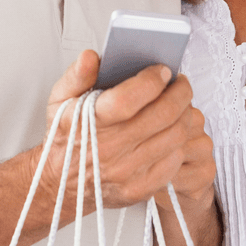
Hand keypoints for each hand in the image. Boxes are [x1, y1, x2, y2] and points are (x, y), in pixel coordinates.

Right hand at [38, 52, 212, 216]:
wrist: (60, 184)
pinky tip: (174, 130)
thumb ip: (77, 75)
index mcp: (89, 123)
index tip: (163, 70)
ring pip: (174, 137)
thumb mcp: (60, 101)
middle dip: (180, 93)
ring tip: (181, 103)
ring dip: (185, 114)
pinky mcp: (139, 189)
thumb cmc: (66, 138)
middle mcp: (108, 150)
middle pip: (162, 115)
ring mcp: (126, 172)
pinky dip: (180, 142)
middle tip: (181, 83)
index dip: (152, 80)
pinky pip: (174, 161)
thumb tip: (91, 57)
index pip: (128, 98)